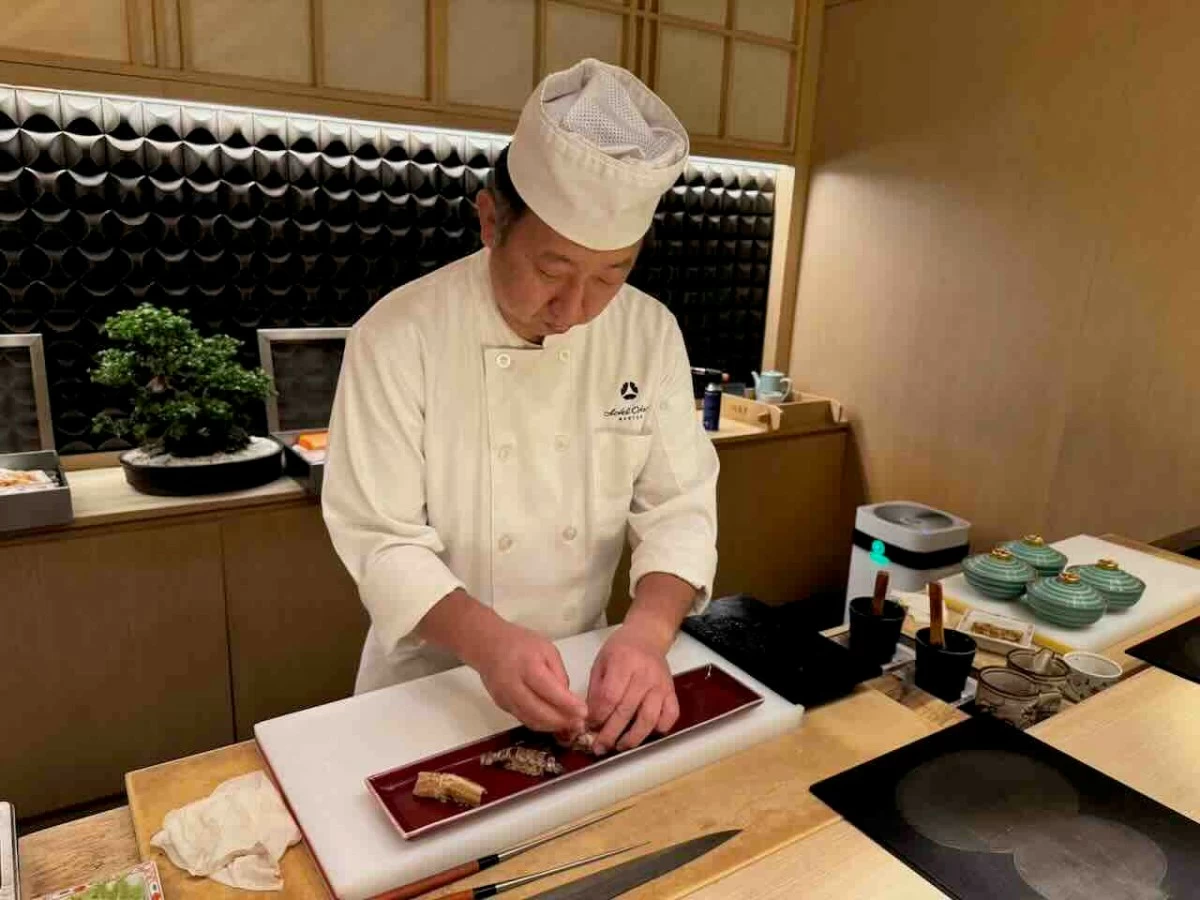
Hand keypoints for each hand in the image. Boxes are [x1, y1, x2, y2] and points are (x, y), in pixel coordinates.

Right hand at [470, 619, 588, 733]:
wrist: (488, 645)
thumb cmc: (521, 644)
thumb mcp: (547, 650)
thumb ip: (559, 674)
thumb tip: (568, 699)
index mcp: (527, 666)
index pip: (549, 690)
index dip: (567, 705)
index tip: (584, 712)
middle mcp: (513, 684)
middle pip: (538, 711)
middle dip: (561, 721)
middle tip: (579, 724)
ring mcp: (505, 698)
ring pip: (530, 720)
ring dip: (551, 727)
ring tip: (569, 727)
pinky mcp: (502, 705)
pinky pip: (523, 718)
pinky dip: (540, 724)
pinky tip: (553, 722)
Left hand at [586, 623, 679, 754]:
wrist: (647, 636)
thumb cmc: (620, 650)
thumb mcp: (601, 663)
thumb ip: (596, 690)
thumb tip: (590, 719)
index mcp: (623, 663)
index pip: (609, 697)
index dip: (598, 716)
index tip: (589, 726)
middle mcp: (644, 675)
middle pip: (626, 711)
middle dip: (610, 734)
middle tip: (600, 747)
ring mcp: (660, 685)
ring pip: (649, 719)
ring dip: (633, 737)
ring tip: (620, 746)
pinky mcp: (672, 692)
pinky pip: (670, 716)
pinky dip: (659, 729)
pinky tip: (646, 734)